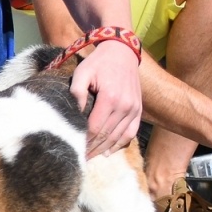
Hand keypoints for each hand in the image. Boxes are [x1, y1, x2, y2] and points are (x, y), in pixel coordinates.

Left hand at [74, 40, 141, 157]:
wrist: (122, 53)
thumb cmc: (98, 63)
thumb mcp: (82, 72)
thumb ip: (77, 92)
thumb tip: (74, 113)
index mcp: (110, 98)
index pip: (95, 128)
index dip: (84, 141)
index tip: (73, 149)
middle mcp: (125, 106)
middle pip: (107, 135)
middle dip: (92, 149)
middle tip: (78, 159)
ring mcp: (134, 109)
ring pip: (118, 136)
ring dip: (104, 149)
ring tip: (90, 157)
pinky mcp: (138, 110)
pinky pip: (131, 132)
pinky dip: (120, 144)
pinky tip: (108, 151)